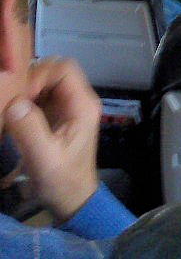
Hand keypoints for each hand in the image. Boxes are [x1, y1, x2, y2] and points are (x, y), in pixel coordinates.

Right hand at [3, 59, 100, 221]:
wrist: (71, 198)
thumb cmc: (62, 180)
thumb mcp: (44, 159)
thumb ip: (31, 130)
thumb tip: (16, 103)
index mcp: (83, 105)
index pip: (64, 69)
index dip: (40, 74)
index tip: (22, 95)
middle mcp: (78, 100)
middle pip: (55, 70)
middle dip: (31, 79)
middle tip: (13, 100)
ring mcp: (67, 106)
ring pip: (46, 81)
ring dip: (26, 88)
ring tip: (11, 106)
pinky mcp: (56, 114)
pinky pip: (39, 94)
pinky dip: (25, 98)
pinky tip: (14, 114)